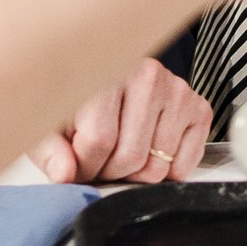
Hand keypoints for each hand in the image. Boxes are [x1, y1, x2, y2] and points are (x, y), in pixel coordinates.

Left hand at [28, 57, 211, 183]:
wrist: (102, 72)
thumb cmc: (76, 100)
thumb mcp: (49, 121)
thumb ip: (50, 150)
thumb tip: (64, 173)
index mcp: (104, 70)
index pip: (99, 140)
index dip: (84, 166)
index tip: (75, 166)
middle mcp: (145, 75)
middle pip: (131, 156)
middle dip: (109, 173)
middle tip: (98, 164)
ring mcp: (175, 90)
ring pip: (158, 166)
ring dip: (135, 175)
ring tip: (118, 155)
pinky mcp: (197, 107)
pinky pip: (184, 164)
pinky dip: (165, 171)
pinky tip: (146, 152)